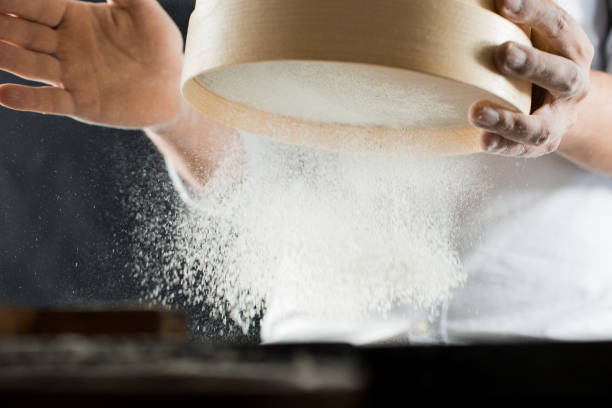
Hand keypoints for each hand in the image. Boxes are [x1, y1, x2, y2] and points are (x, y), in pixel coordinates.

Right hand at [0, 0, 183, 128]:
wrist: (175, 89)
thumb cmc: (160, 47)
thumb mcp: (144, 11)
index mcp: (74, 18)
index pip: (36, 5)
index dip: (15, 0)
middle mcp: (65, 46)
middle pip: (23, 31)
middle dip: (1, 24)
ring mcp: (71, 75)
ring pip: (29, 63)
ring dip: (5, 56)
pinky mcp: (82, 103)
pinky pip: (50, 101)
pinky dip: (28, 99)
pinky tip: (4, 94)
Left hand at [469, 0, 593, 157]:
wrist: (558, 105)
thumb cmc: (537, 60)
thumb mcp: (535, 36)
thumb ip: (517, 17)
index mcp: (571, 50)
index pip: (557, 27)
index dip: (534, 12)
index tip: (504, 2)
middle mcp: (572, 85)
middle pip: (562, 75)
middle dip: (534, 64)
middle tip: (503, 53)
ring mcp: (559, 119)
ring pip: (541, 125)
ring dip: (509, 119)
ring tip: (477, 112)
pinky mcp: (541, 144)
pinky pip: (523, 150)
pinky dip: (503, 146)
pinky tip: (483, 140)